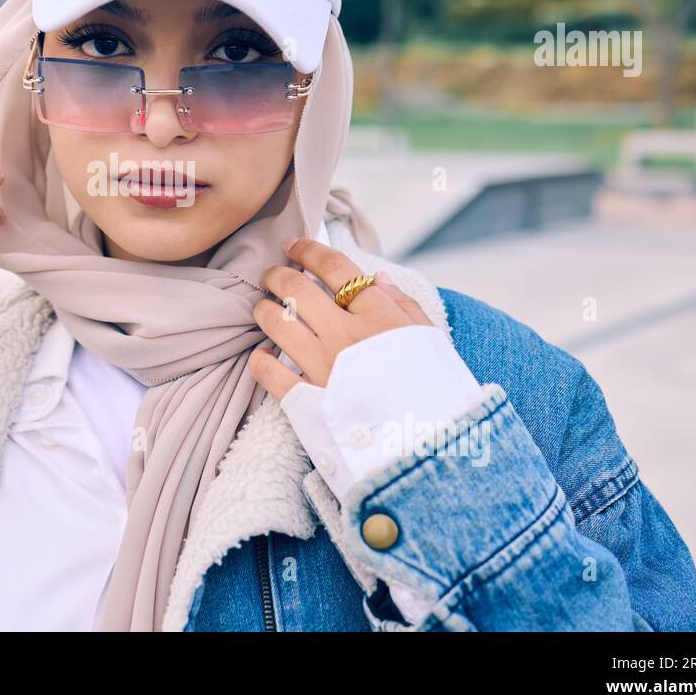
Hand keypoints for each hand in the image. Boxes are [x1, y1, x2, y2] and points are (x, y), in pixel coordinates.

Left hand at [249, 237, 433, 400]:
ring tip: (264, 308)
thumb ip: (403, 304)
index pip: (334, 267)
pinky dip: (259, 358)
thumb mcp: (431, 340)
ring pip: (275, 322)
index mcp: (380, 315)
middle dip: (276, 275)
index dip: (307, 250)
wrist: (431, 448)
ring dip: (263, 309)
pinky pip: (267, 371)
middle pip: (295, 288)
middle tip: (271, 275)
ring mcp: (323, 367)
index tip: (293, 246)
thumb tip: (377, 277)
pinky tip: (264, 353)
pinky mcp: (306, 401)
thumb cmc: (435, 391)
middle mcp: (347, 335)